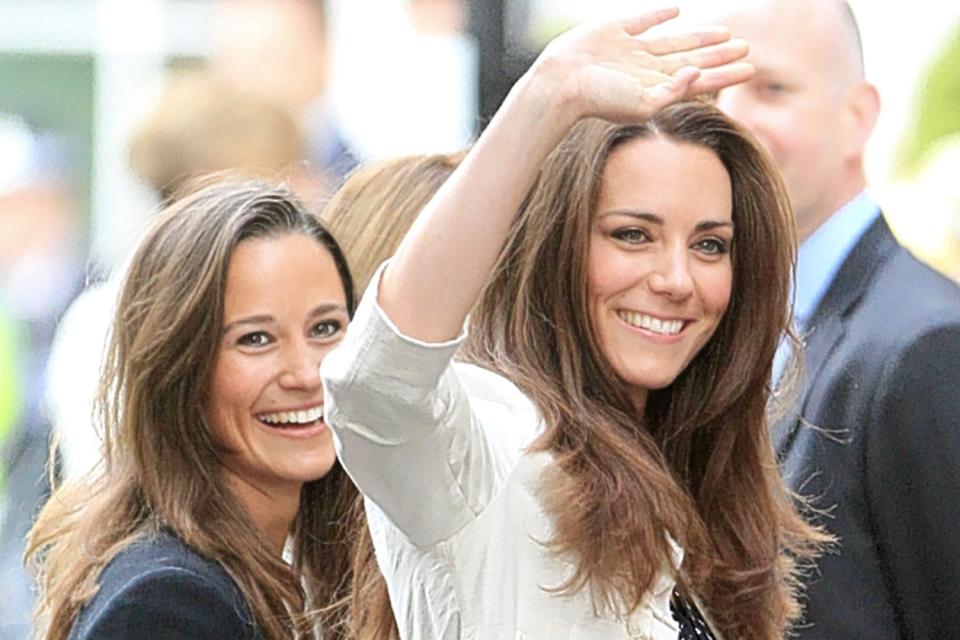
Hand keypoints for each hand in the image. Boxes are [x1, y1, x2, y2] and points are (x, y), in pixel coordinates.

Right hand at [529, 7, 753, 124]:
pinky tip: (676, 11)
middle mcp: (647, 69)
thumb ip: (673, 92)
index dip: (726, 74)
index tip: (751, 69)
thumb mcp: (642, 105)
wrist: (562, 83)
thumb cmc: (600, 100)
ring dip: (700, 36)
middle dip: (720, 55)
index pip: (701, 81)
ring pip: (675, 41)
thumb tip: (698, 73)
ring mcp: (631, 50)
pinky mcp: (614, 31)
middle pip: (693, 59)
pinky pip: (643, 20)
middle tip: (746, 47)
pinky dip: (660, 14)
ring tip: (725, 32)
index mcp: (657, 88)